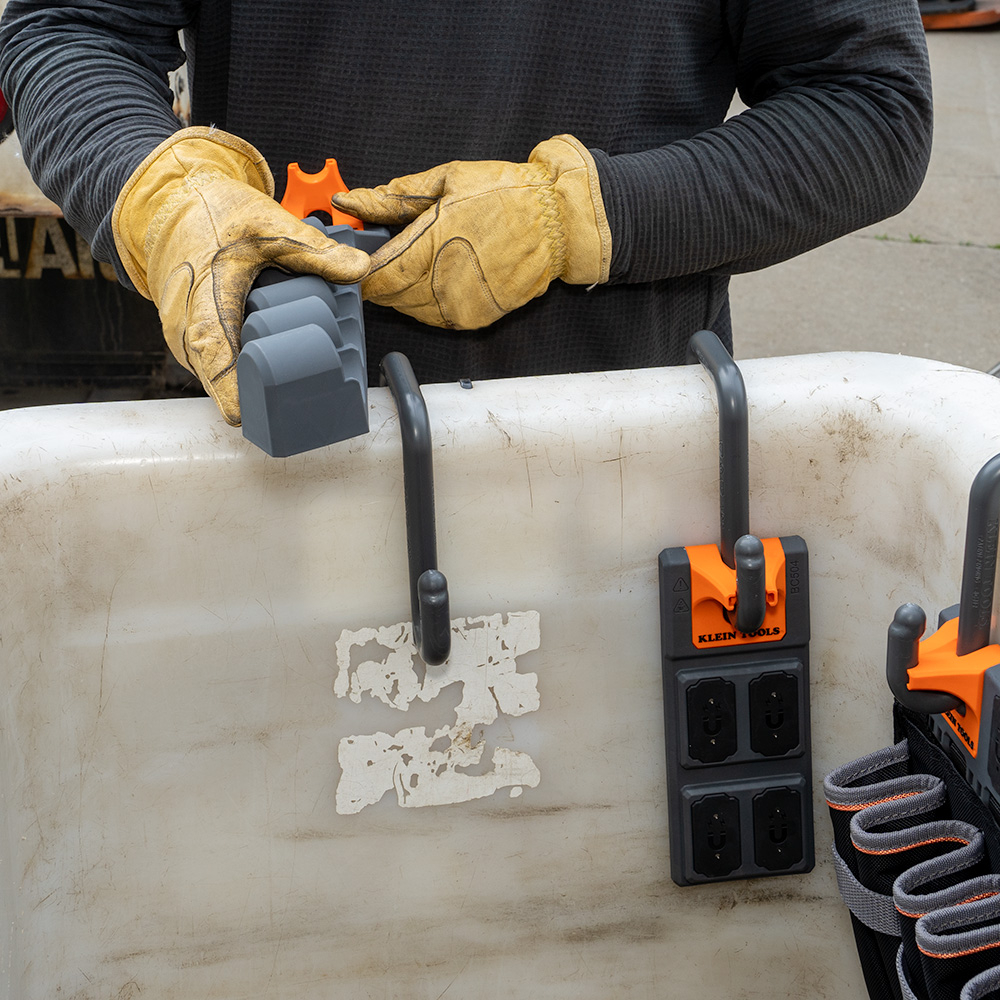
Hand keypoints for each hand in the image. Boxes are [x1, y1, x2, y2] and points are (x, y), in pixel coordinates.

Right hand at [112, 126, 369, 424]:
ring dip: (249, 388)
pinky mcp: (193, 344)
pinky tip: (272, 380)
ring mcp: (186, 340)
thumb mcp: (267, 226)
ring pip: (216, 380)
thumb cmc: (214, 216)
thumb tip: (359, 269)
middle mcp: (187, 329)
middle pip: (217, 382)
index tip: (248, 417)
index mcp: (203, 301)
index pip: (212, 357)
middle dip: (254, 399)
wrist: (173, 207)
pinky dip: (241, 375)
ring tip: (291, 395)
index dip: (230, 390)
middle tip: (297, 408)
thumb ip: (314, 251)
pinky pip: (215, 370)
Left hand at [332, 134, 611, 329]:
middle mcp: (445, 280)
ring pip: (409, 311)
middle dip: (380, 280)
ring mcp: (461, 304)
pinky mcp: (475, 319)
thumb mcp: (446, 181)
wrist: (556, 222)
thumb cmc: (506, 194)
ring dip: (402, 294)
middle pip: (390, 297)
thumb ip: (392, 198)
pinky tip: (439, 278)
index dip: (361, 270)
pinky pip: (435, 319)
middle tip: (387, 258)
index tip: (359, 259)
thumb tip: (349, 202)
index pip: (376, 274)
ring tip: (419, 264)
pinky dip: (426, 304)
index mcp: (433, 241)